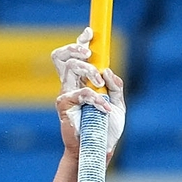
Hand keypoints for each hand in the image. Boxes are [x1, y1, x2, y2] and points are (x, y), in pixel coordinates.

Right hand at [51, 27, 125, 159]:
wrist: (99, 149)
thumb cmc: (106, 128)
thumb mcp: (118, 104)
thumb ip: (115, 86)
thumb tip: (107, 70)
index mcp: (82, 82)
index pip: (75, 56)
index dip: (80, 42)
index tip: (89, 33)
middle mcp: (71, 85)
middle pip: (63, 56)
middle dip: (76, 48)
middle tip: (90, 54)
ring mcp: (66, 95)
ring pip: (71, 68)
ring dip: (88, 71)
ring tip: (101, 84)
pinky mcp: (64, 106)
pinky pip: (79, 93)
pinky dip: (94, 98)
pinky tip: (104, 108)